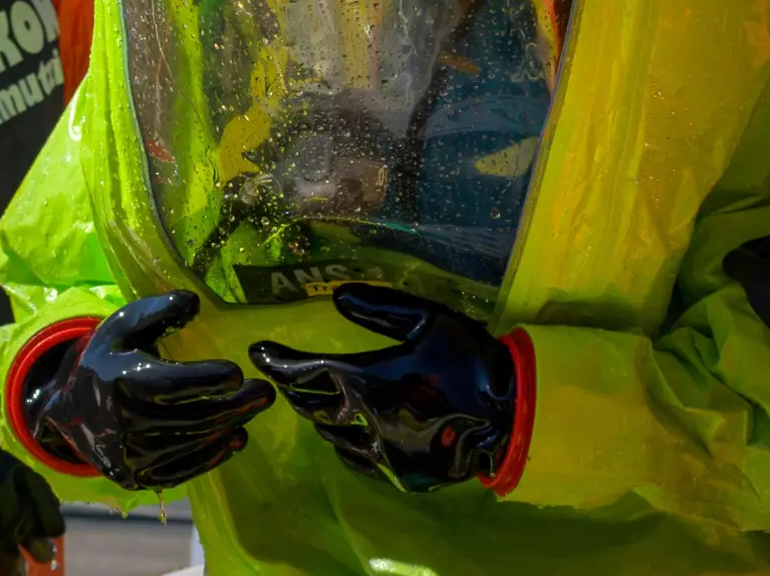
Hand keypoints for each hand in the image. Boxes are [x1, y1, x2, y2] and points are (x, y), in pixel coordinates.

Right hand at [0, 436, 62, 575]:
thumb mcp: (27, 477)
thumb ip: (46, 505)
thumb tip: (56, 532)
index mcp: (23, 525)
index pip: (45, 553)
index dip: (42, 550)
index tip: (37, 548)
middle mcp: (2, 545)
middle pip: (17, 573)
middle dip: (16, 569)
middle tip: (9, 561)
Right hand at [24, 291, 275, 489]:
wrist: (70, 409)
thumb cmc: (107, 360)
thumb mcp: (123, 327)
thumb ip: (158, 311)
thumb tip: (194, 302)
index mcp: (120, 383)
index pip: (170, 386)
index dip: (206, 381)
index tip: (237, 373)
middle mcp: (124, 425)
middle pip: (192, 418)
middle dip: (235, 406)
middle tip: (265, 394)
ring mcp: (130, 457)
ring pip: (193, 442)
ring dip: (229, 426)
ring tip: (254, 408)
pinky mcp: (138, 477)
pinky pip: (183, 470)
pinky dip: (213, 455)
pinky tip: (236, 438)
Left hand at [249, 283, 516, 492]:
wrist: (510, 416)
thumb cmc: (468, 359)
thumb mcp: (430, 320)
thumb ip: (380, 308)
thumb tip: (337, 296)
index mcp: (366, 380)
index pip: (304, 373)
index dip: (277, 362)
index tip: (259, 351)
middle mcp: (363, 420)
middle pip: (311, 405)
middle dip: (295, 388)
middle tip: (287, 374)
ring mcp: (379, 452)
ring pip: (330, 434)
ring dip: (320, 414)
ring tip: (318, 397)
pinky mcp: (396, 474)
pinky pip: (355, 458)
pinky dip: (345, 441)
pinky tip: (350, 429)